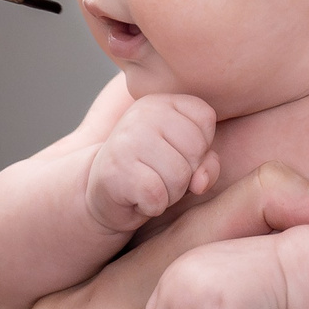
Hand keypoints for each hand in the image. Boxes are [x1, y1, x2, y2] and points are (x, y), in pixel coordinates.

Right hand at [86, 93, 218, 232]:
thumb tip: (200, 182)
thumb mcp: (185, 161)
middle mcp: (142, 113)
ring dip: (170, 193)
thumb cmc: (151, 173)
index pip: (205, 117)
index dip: (199, 146)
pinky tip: (138, 198)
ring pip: (179, 176)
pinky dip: (153, 206)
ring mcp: (126, 139)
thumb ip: (206, 163)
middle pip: (195, 148)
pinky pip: (157, 195)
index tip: (175, 153)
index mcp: (161, 102)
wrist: (102, 193)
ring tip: (150, 185)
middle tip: (161, 175)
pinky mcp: (116, 169)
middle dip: (186, 174)